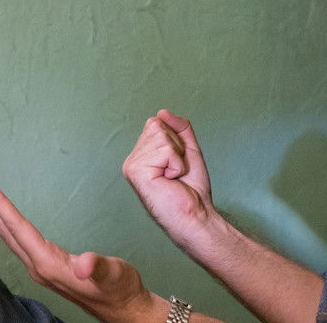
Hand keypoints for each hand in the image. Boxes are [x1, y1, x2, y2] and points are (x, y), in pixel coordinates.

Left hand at [0, 172, 169, 322]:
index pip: (17, 227)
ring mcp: (39, 267)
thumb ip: (96, 267)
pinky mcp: (45, 267)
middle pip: (6, 229)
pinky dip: (6, 223)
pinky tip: (2, 218)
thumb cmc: (120, 290)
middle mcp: (37, 266)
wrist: (124, 309)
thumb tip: (83, 265)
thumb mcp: (113, 274)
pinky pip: (17, 240)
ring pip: (9, 234)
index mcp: (48, 264)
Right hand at [122, 110, 217, 249]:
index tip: (177, 164)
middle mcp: (133, 158)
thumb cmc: (191, 190)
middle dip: (176, 146)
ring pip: (161, 136)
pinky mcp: (136, 170)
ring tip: (173, 176)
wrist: (195, 215)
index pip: (156, 123)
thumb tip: (162, 112)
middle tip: (176, 171)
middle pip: (156, 125)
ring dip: (176, 157)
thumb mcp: (188, 150)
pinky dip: (176, 164)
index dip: (175, 139)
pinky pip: (165, 150)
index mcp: (141, 154)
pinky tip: (170, 180)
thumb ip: (178, 128)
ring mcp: (132, 164)